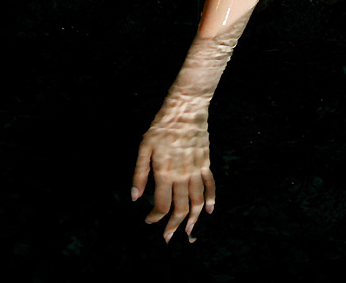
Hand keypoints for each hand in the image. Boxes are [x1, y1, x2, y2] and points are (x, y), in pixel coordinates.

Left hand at [131, 92, 215, 241]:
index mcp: (165, 172)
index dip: (154, 217)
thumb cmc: (162, 126)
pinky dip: (211, 199)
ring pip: (197, 201)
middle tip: (167, 237)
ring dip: (193, 219)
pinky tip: (209, 210)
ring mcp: (196, 170)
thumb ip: (139, 173)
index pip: (161, 205)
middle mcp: (182, 175)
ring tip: (188, 232)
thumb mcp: (144, 147)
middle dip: (173, 226)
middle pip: (180, 208)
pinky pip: (210, 185)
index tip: (148, 220)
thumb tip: (134, 198)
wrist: (186, 108)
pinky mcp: (205, 163)